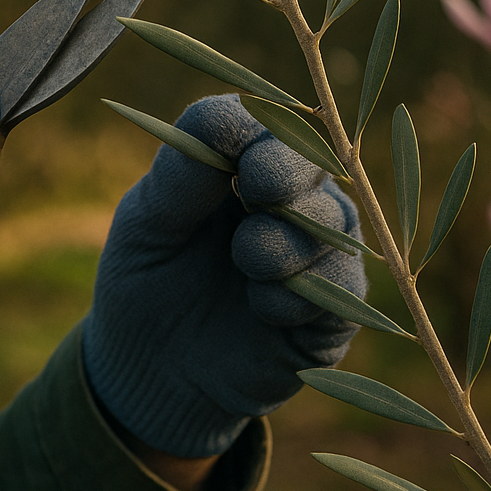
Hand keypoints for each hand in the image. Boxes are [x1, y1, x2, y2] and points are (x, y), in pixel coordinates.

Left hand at [84, 94, 365, 459]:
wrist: (153, 372)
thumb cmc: (146, 284)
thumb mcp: (146, 226)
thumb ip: (180, 175)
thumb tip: (222, 120)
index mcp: (232, 162)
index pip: (251, 119)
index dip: (247, 128)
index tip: (231, 157)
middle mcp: (284, 194)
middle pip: (307, 155)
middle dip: (284, 169)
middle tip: (257, 191)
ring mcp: (316, 247)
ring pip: (332, 218)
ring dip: (285, 238)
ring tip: (246, 265)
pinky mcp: (336, 306)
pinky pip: (345, 282)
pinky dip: (300, 293)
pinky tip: (264, 310)